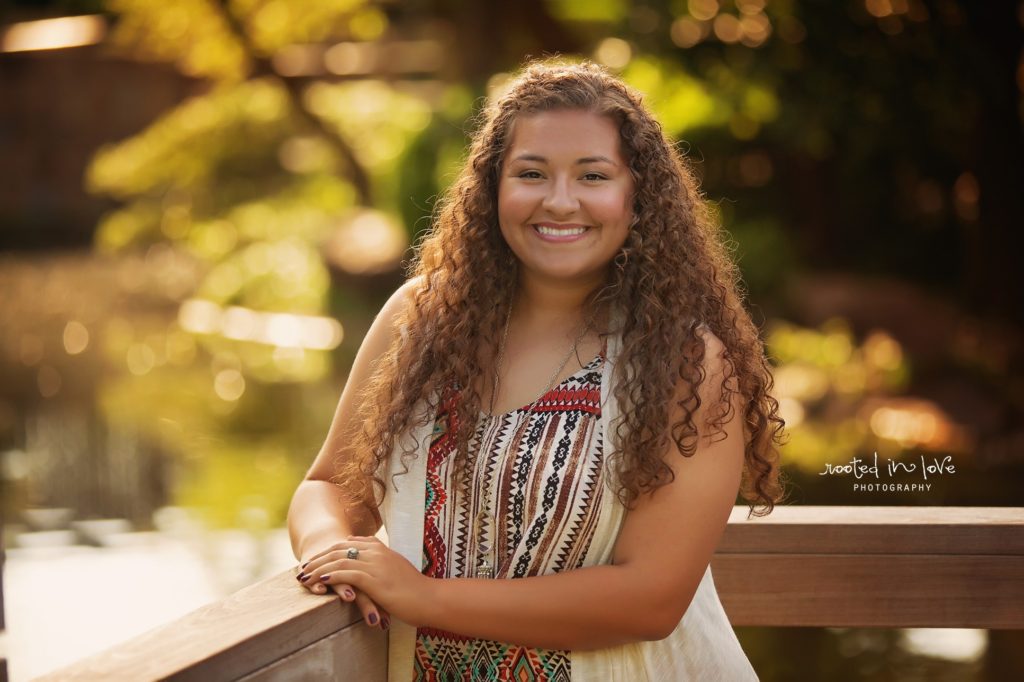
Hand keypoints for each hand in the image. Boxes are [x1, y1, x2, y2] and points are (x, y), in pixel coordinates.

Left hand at [299, 535, 433, 627]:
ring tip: (304, 577)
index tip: (316, 560)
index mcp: (381, 548)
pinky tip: (319, 582)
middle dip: (318, 559)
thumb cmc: (415, 589)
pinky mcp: (373, 579)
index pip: (348, 543)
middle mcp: (376, 552)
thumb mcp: (397, 569)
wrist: (429, 598)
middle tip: (303, 568)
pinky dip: (330, 576)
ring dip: (318, 569)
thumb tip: (369, 564)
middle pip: (339, 550)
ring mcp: (374, 564)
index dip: (329, 551)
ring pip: (338, 561)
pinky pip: (346, 574)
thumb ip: (382, 562)